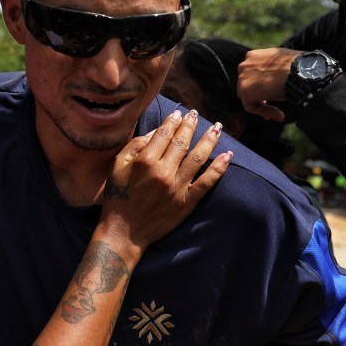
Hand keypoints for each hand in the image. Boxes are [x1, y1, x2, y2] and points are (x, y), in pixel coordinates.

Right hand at [100, 110, 230, 256]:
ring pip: (198, 157)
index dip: (173, 121)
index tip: (179, 113)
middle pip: (182, 142)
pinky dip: (219, 168)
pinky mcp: (187, 202)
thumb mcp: (117, 166)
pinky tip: (228, 155)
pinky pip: (207, 182)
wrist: (124, 233)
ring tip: (217, 127)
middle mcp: (163, 172)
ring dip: (209, 140)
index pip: (164, 134)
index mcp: (145, 161)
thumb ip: (135, 146)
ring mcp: (177, 188)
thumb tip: (157, 131)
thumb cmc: (118, 197)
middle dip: (191, 124)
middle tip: (196, 113)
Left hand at [237, 47, 299, 121]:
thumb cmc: (298, 67)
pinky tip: (279, 114)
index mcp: (254, 56)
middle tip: (271, 104)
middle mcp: (246, 64)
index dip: (262, 86)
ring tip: (279, 113)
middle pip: (248, 85)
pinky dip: (263, 112)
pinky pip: (250, 106)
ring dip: (263, 106)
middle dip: (259, 96)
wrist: (300, 70)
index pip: (253, 74)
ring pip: (248, 96)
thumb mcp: (283, 65)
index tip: (272, 94)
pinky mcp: (245, 90)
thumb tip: (277, 80)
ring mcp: (243, 77)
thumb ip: (274, 71)